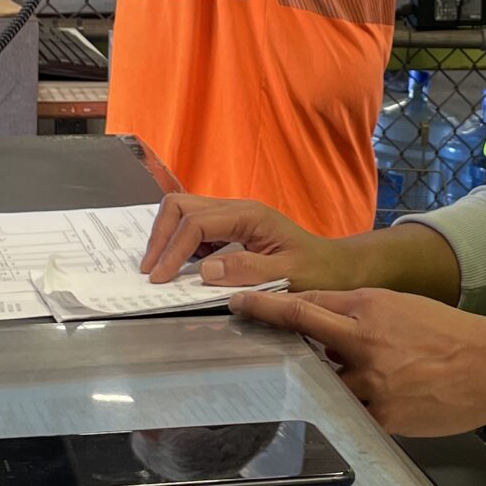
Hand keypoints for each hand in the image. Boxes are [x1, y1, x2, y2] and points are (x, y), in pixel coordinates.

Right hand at [137, 192, 369, 289]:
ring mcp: (233, 216)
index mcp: (249, 216)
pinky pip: (195, 228)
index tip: (159, 279)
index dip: (173, 250)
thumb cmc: (316, 271)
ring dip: (166, 238)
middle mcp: (237, 209)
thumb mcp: (286, 276)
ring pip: (183, 212)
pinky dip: (180, 244)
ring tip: (159, 270)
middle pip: (181, 206)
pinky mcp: (231, 229)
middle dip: (160, 236)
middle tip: (151, 271)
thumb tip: (204, 270)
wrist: (334, 267)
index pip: (196, 223)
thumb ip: (246, 271)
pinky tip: (179, 268)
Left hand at [228, 289, 485, 436]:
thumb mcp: (403, 307)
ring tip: (320, 382)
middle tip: (241, 319)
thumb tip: (321, 329)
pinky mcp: (382, 415)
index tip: (242, 302)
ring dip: (314, 379)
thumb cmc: (452, 334)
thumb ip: (361, 314)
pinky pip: (349, 412)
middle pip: (303, 326)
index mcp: (371, 306)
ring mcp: (371, 380)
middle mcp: (365, 339)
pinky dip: (346, 408)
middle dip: (267, 320)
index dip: (271, 303)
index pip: (309, 302)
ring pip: (321, 378)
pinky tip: (359, 407)